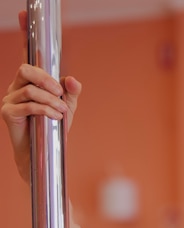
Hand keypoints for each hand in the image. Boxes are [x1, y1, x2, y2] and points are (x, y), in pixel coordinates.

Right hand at [1, 10, 81, 182]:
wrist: (42, 155)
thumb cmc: (53, 129)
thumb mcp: (67, 108)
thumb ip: (70, 92)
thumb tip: (72, 78)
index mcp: (31, 80)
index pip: (26, 52)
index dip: (24, 32)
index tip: (25, 13)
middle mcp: (17, 85)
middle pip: (27, 68)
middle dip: (47, 79)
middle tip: (60, 94)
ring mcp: (10, 98)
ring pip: (30, 89)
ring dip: (51, 101)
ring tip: (62, 113)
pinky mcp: (7, 113)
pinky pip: (27, 105)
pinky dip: (45, 110)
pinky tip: (54, 118)